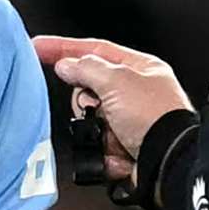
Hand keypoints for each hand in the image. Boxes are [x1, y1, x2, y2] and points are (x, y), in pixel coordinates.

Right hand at [32, 37, 194, 188]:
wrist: (169, 162)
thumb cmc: (157, 117)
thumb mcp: (117, 81)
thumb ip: (86, 68)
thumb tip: (66, 65)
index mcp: (139, 69)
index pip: (94, 51)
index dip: (64, 48)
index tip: (39, 47)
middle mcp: (135, 94)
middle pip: (89, 90)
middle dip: (87, 102)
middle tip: (97, 107)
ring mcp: (130, 123)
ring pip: (90, 121)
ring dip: (96, 129)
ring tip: (114, 134)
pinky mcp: (125, 149)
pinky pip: (98, 147)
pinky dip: (105, 152)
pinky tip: (120, 151)